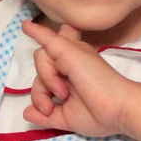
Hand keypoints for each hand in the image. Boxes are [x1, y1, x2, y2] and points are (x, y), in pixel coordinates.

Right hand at [21, 21, 132, 137]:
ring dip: (40, 99)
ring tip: (53, 106)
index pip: (50, 45)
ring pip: (36, 92)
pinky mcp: (61, 116)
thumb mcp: (71, 52)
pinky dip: (35, 114)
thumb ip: (48, 39)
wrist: (116, 109)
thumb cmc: (96, 77)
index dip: (47, 46)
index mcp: (69, 56)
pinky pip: (36, 114)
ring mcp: (62, 96)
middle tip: (62, 89)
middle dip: (45, 79)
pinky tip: (44, 113)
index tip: (44, 45)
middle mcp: (65, 73)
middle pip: (39, 70)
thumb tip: (24, 24)